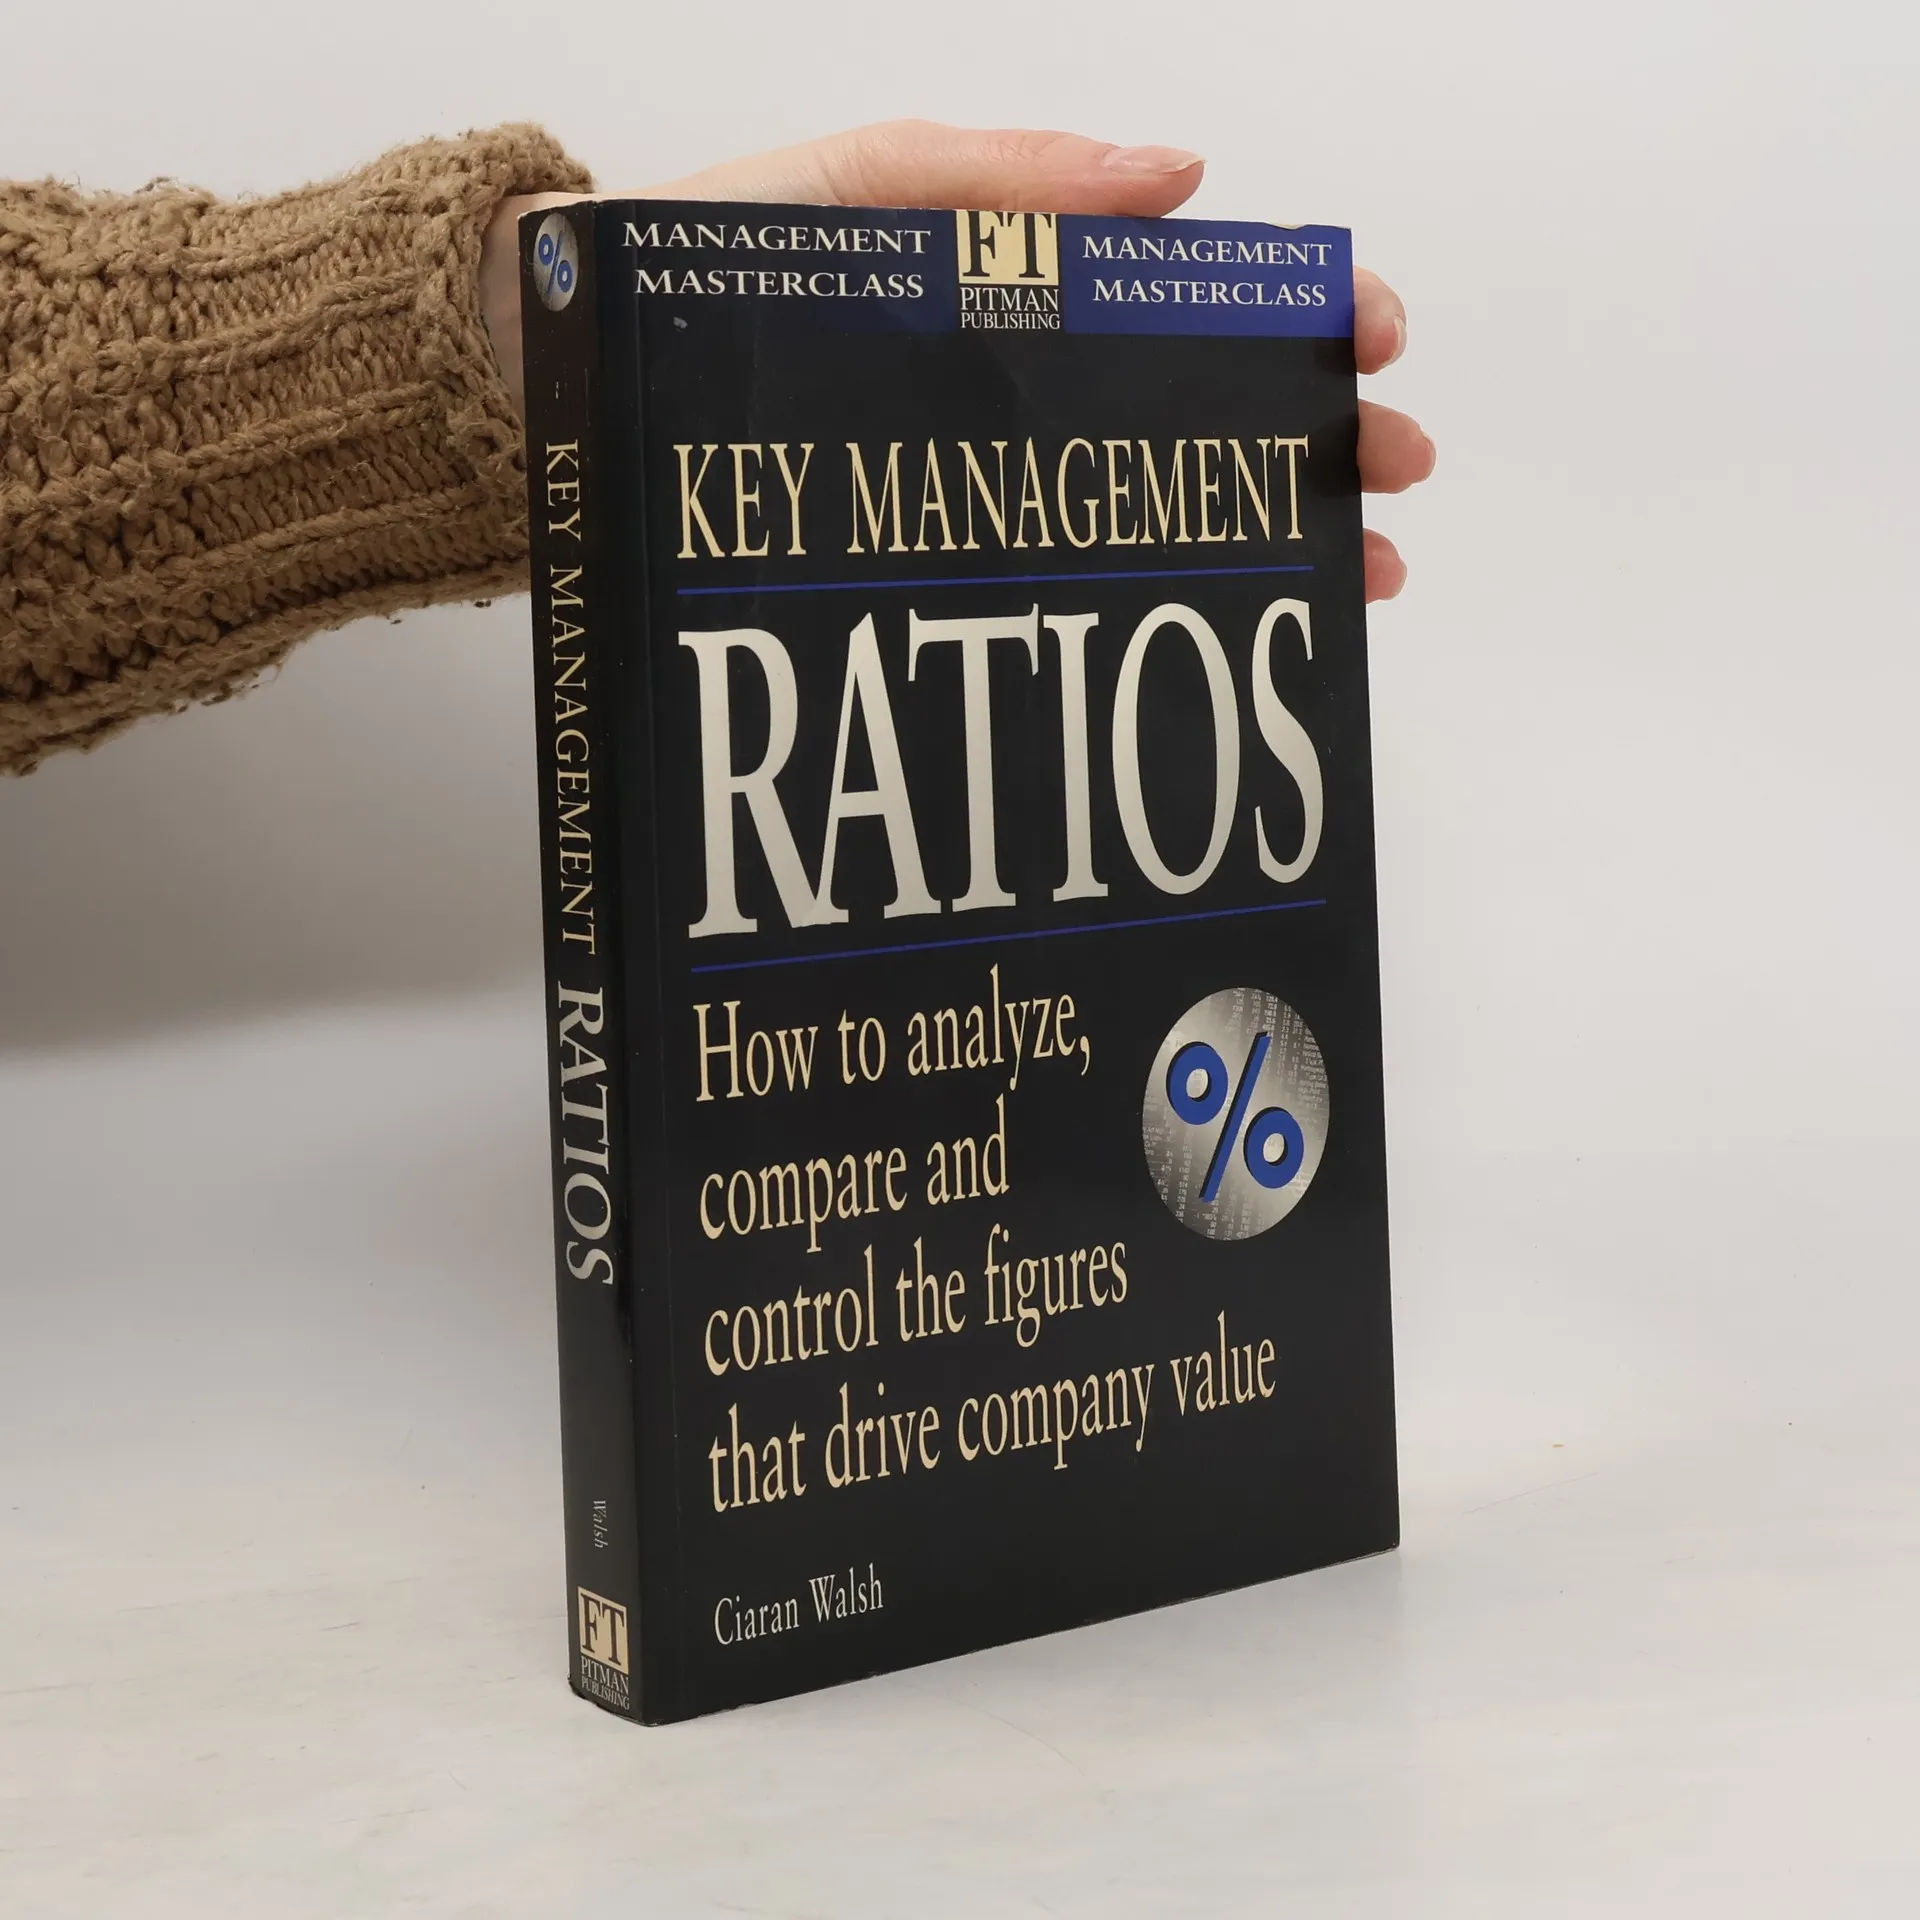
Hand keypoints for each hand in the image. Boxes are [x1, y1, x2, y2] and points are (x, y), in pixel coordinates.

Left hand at [482, 121, 1432, 601]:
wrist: (571, 389)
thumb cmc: (698, 276)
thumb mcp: (850, 191)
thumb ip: (1001, 176)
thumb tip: (1178, 174)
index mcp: (1012, 294)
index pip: (1187, 299)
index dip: (1292, 314)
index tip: (1376, 339)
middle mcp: (1012, 399)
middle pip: (1198, 415)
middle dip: (1315, 440)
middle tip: (1395, 476)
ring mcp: (976, 490)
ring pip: (1151, 514)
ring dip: (1265, 538)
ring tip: (1353, 576)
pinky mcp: (926, 570)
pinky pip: (1058, 588)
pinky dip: (1153, 610)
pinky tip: (1217, 635)